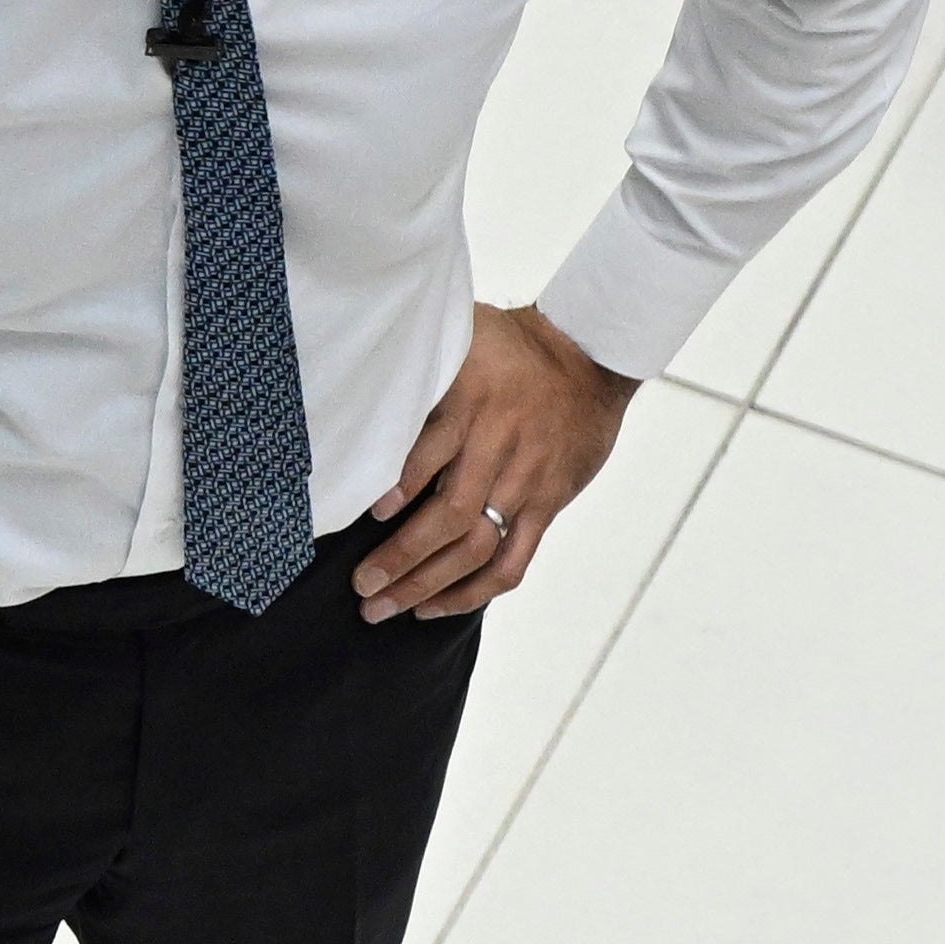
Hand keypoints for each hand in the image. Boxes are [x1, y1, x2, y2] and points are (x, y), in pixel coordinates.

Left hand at [353, 299, 637, 622]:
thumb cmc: (512, 347)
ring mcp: (525, 482)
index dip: (396, 490)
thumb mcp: (461, 335)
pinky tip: (438, 606)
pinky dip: (475, 591)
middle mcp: (499, 448)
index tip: (363, 516)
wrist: (588, 357)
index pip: (429, 455)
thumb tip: (356, 387)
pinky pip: (513, 560)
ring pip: (476, 547)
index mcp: (473, 403)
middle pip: (449, 517)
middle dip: (401, 559)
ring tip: (385, 608)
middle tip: (362, 587)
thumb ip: (419, 368)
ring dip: (428, 584)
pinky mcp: (546, 504)